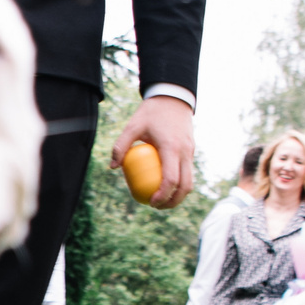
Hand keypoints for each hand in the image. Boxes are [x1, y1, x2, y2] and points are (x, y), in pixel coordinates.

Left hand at [108, 94, 194, 208]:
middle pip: (185, 186)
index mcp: (172, 148)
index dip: (162, 195)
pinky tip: (164, 186)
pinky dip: (179, 183)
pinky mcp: (191, 151)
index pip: (171, 179)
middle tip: (156, 207)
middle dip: (173, 201)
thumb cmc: (151, 112)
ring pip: (190, 181)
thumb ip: (121, 145)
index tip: (151, 202)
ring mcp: (191, 152)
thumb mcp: (133, 126)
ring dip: (178, 195)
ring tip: (162, 201)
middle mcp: (186, 152)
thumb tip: (113, 167)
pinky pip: (187, 172)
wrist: (173, 98)